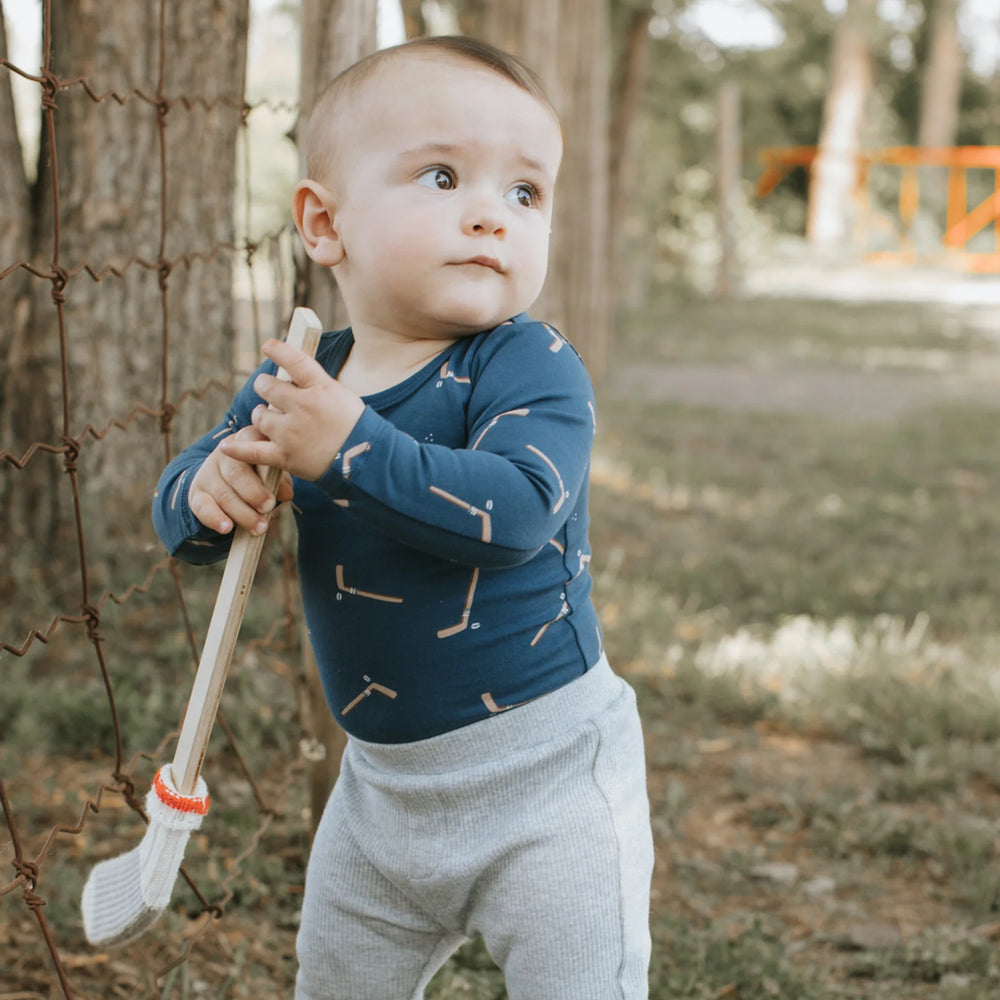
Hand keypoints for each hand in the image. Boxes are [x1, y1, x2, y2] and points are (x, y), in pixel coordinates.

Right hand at [189, 425, 294, 535]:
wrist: (226, 480)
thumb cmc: (259, 473)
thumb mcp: (271, 471)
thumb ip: (279, 479)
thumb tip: (286, 494)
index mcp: (245, 441)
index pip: (251, 445)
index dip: (264, 461)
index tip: (276, 477)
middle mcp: (223, 454)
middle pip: (236, 472)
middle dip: (254, 493)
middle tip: (269, 507)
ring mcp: (207, 473)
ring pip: (223, 493)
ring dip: (243, 514)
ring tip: (259, 528)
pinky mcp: (196, 493)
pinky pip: (203, 506)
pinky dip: (215, 518)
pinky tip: (227, 528)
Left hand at [219, 338, 365, 481]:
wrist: (366, 462)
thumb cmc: (356, 427)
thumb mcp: (341, 396)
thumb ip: (316, 385)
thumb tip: (289, 373)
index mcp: (320, 388)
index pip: (293, 359)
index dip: (277, 349)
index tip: (268, 345)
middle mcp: (303, 406)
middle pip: (267, 386)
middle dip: (266, 387)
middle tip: (270, 392)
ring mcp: (291, 432)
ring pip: (259, 415)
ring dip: (263, 416)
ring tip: (274, 422)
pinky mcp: (285, 456)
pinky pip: (253, 450)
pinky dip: (238, 449)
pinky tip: (227, 446)